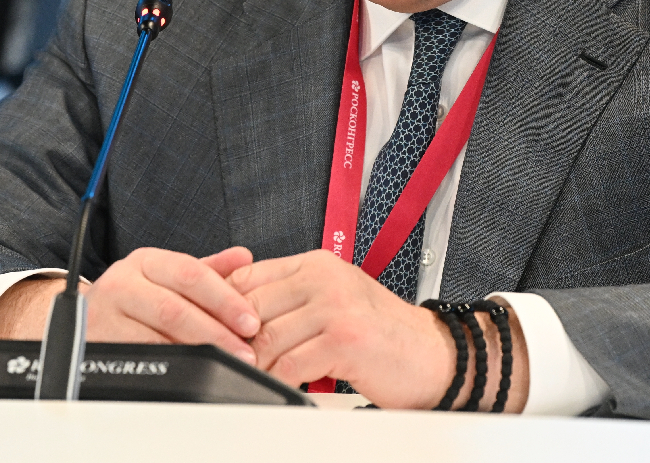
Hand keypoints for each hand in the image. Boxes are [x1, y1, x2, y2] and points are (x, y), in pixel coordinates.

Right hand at [0, 247, 260, 361]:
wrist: (81, 319)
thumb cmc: (136, 297)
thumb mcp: (168, 275)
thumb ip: (209, 268)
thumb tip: (244, 257)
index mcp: (145, 261)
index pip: (191, 274)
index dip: (224, 299)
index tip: (250, 321)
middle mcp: (121, 283)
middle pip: (174, 309)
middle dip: (215, 333)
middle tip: (245, 351)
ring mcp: (103, 316)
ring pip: (155, 337)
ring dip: (196, 354)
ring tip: (224, 364)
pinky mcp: (92, 345)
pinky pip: (137, 358)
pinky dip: (168, 367)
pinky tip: (191, 373)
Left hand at [230, 249, 530, 409]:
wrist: (434, 355)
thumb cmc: (383, 334)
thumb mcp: (336, 301)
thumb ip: (294, 299)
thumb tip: (239, 316)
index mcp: (317, 264)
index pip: (248, 276)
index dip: (224, 307)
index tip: (215, 332)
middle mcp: (325, 277)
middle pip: (251, 306)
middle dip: (237, 341)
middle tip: (232, 363)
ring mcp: (335, 305)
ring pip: (267, 338)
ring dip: (259, 366)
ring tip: (262, 378)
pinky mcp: (343, 338)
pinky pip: (290, 364)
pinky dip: (282, 381)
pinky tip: (289, 385)